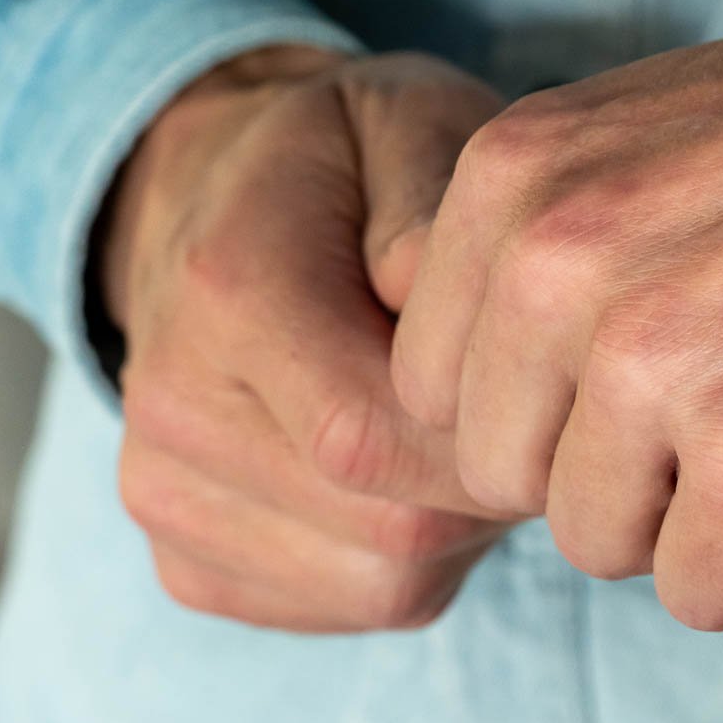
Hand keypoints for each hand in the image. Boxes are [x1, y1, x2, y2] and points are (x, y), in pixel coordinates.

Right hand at [102, 47, 513, 631]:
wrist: (225, 195)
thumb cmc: (352, 159)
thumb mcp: (411, 120)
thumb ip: (435, 198)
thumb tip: (437, 292)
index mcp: (226, 288)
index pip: (372, 430)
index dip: (497, 428)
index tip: (558, 376)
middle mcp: (172, 403)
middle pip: (392, 521)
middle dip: (498, 478)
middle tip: (537, 399)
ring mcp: (165, 491)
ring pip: (383, 579)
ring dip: (467, 520)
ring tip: (477, 423)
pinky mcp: (188, 558)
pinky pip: (350, 602)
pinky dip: (419, 555)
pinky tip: (423, 467)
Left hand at [391, 0, 722, 630]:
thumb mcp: (665, 125)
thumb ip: (555, 238)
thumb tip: (503, 379)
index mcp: (520, 178)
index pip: (439, 384)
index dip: (550, 399)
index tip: (654, 364)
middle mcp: (563, 270)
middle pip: (508, 477)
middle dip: (615, 462)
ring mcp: (659, 370)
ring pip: (602, 545)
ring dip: (701, 506)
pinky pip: (708, 594)